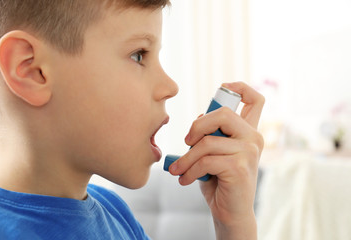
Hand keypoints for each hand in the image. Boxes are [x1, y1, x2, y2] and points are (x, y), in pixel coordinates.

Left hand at [169, 82, 264, 238]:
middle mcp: (254, 138)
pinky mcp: (240, 167)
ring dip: (186, 158)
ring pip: (207, 142)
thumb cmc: (218, 181)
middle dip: (197, 127)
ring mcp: (249, 151)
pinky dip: (189, 170)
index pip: (255, 99)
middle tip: (186, 143)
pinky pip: (205, 160)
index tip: (222, 88)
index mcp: (248, 131)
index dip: (239, 88)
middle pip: (222, 113)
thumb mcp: (212, 153)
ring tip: (178, 170)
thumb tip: (199, 119)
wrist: (230, 212)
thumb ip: (210, 134)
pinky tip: (184, 179)